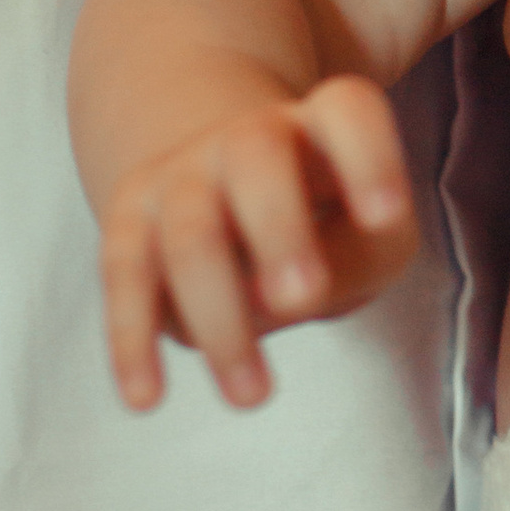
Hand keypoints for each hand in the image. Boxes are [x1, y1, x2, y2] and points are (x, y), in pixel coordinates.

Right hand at [97, 78, 415, 408]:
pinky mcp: (130, 218)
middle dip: (277, 227)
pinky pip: (122, 274)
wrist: (230, 187)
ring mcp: (182, 171)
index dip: (369, 159)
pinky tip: (148, 398)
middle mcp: (249, 135)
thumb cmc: (329, 220)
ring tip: (253, 397)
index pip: (347, 112)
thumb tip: (271, 299)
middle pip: (255, 155)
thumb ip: (353, 259)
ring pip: (189, 230)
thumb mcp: (374, 240)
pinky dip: (131, 338)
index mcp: (322, 125)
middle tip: (303, 298)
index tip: (386, 216)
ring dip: (218, 316)